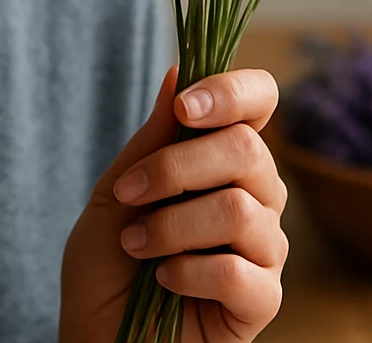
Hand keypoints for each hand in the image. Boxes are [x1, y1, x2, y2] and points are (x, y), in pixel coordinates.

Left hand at [59, 64, 287, 341]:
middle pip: (247, 150)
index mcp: (224, 161)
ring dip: (173, 225)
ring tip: (137, 246)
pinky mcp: (263, 300)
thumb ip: (151, 141)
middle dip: (176, 168)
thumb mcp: (115, 195)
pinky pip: (238, 271)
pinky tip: (164, 281)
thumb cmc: (106, 272)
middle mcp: (256, 197)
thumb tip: (178, 70)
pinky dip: (188, 272)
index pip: (259, 102)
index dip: (232, 91)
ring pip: (241, 209)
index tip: (186, 108)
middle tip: (130, 196)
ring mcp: (265, 249)